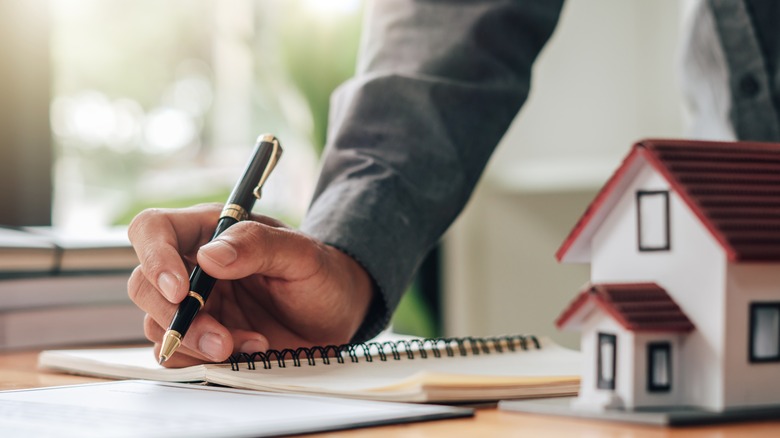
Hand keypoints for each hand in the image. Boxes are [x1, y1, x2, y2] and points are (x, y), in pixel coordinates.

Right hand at [127, 203, 373, 366]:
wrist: (337, 315)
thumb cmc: (320, 274)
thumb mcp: (301, 253)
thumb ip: (258, 245)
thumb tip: (209, 256)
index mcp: (209, 231)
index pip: (153, 229)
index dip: (154, 257)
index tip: (181, 291)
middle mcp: (192, 267)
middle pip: (143, 285)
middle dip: (177, 317)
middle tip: (222, 339)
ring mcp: (195, 306)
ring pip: (157, 326)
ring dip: (198, 344)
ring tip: (254, 344)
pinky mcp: (201, 340)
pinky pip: (177, 355)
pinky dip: (206, 362)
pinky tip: (250, 352)